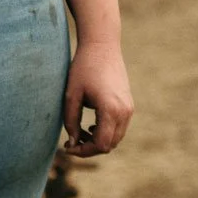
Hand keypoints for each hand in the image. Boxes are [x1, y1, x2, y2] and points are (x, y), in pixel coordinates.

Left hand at [62, 38, 133, 156]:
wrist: (102, 46)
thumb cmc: (83, 68)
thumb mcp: (71, 95)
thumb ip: (71, 121)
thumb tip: (72, 143)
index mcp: (110, 110)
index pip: (100, 145)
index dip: (83, 151)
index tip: (68, 146)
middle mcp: (124, 112)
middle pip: (109, 145)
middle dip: (90, 148)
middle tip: (71, 142)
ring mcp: (129, 108)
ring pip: (115, 139)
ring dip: (98, 141)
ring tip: (80, 132)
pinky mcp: (129, 105)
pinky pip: (119, 128)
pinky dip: (106, 132)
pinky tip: (91, 126)